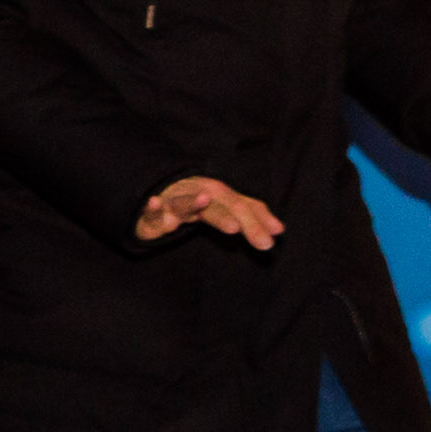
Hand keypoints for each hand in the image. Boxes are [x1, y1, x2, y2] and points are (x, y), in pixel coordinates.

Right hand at [136, 174, 282, 250]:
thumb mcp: (224, 209)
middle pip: (220, 203)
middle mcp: (199, 194)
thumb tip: (279, 231)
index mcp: (219, 195)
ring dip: (193, 200)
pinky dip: (152, 207)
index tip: (273, 237)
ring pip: (185, 202)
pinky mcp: (152, 215)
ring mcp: (174, 202)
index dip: (258, 219)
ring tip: (205, 201)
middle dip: (236, 218)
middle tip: (249, 235)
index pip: (243, 205)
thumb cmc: (195, 205)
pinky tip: (154, 203)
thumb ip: (251, 216)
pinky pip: (151, 212)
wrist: (156, 194)